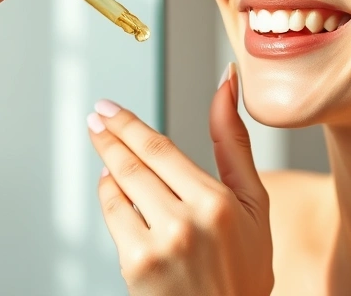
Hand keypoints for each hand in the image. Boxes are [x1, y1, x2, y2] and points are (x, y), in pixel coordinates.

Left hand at [87, 64, 272, 295]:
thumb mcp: (255, 202)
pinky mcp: (137, 265)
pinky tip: (112, 185)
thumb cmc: (244, 266)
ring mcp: (158, 245)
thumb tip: (225, 85)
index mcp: (217, 202)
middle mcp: (186, 222)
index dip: (129, 124)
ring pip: (120, 188)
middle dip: (109, 136)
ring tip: (102, 147)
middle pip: (134, 164)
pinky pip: (113, 217)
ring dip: (107, 163)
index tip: (109, 108)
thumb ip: (234, 143)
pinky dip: (109, 195)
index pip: (161, 148)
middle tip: (95, 117)